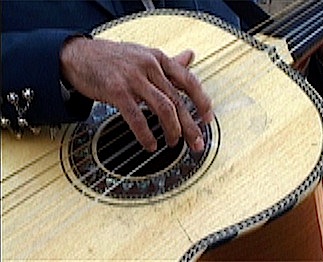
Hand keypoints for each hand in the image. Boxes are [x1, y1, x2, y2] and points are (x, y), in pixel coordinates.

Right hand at [60, 37, 212, 151]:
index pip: (188, 80)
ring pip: (163, 108)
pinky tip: (150, 145)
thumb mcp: (143, 54)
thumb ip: (168, 60)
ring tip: (174, 144)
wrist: (76, 54)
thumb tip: (190, 56)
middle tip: (197, 142)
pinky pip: (136, 117)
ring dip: (172, 130)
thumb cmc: (111, 57)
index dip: (201, 101)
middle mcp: (149, 66)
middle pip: (178, 99)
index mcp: (158, 58)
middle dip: (190, 124)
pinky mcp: (117, 91)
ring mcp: (133, 78)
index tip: (208, 118)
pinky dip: (145, 134)